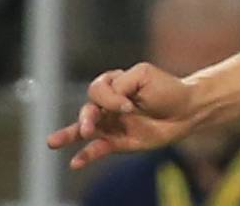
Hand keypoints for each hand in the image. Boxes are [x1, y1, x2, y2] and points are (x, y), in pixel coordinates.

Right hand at [48, 62, 198, 169]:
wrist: (187, 109)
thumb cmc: (167, 88)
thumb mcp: (144, 76)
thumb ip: (122, 85)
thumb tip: (111, 105)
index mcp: (114, 84)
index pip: (98, 89)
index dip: (109, 97)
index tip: (129, 103)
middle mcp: (109, 104)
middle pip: (87, 108)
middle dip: (86, 118)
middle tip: (90, 127)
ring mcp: (112, 123)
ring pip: (84, 129)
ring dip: (69, 135)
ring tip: (52, 142)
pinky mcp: (118, 141)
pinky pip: (97, 149)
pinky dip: (86, 155)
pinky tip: (75, 163)